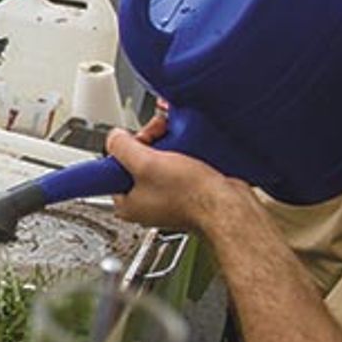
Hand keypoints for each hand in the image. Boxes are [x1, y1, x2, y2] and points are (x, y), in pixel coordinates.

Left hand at [106, 126, 242, 230]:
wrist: (230, 206)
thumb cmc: (192, 197)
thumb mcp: (145, 163)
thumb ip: (122, 147)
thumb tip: (114, 137)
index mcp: (127, 203)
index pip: (111, 169)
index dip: (123, 149)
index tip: (135, 140)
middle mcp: (145, 202)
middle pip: (135, 160)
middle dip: (148, 142)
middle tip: (158, 135)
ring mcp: (166, 196)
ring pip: (157, 159)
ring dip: (165, 143)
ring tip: (177, 138)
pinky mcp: (186, 190)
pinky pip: (176, 164)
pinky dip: (181, 151)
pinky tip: (187, 146)